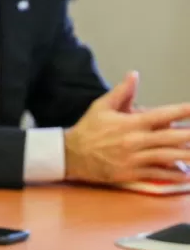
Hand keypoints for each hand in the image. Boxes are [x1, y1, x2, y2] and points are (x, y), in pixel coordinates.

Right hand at [64, 73, 189, 184]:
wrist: (70, 155)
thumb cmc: (88, 129)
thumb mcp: (101, 106)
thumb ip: (121, 92)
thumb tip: (134, 74)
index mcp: (130, 123)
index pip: (162, 115)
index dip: (182, 111)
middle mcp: (135, 140)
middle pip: (171, 137)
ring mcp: (134, 158)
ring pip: (167, 156)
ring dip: (187, 155)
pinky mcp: (131, 173)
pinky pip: (157, 174)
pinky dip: (173, 174)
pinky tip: (186, 174)